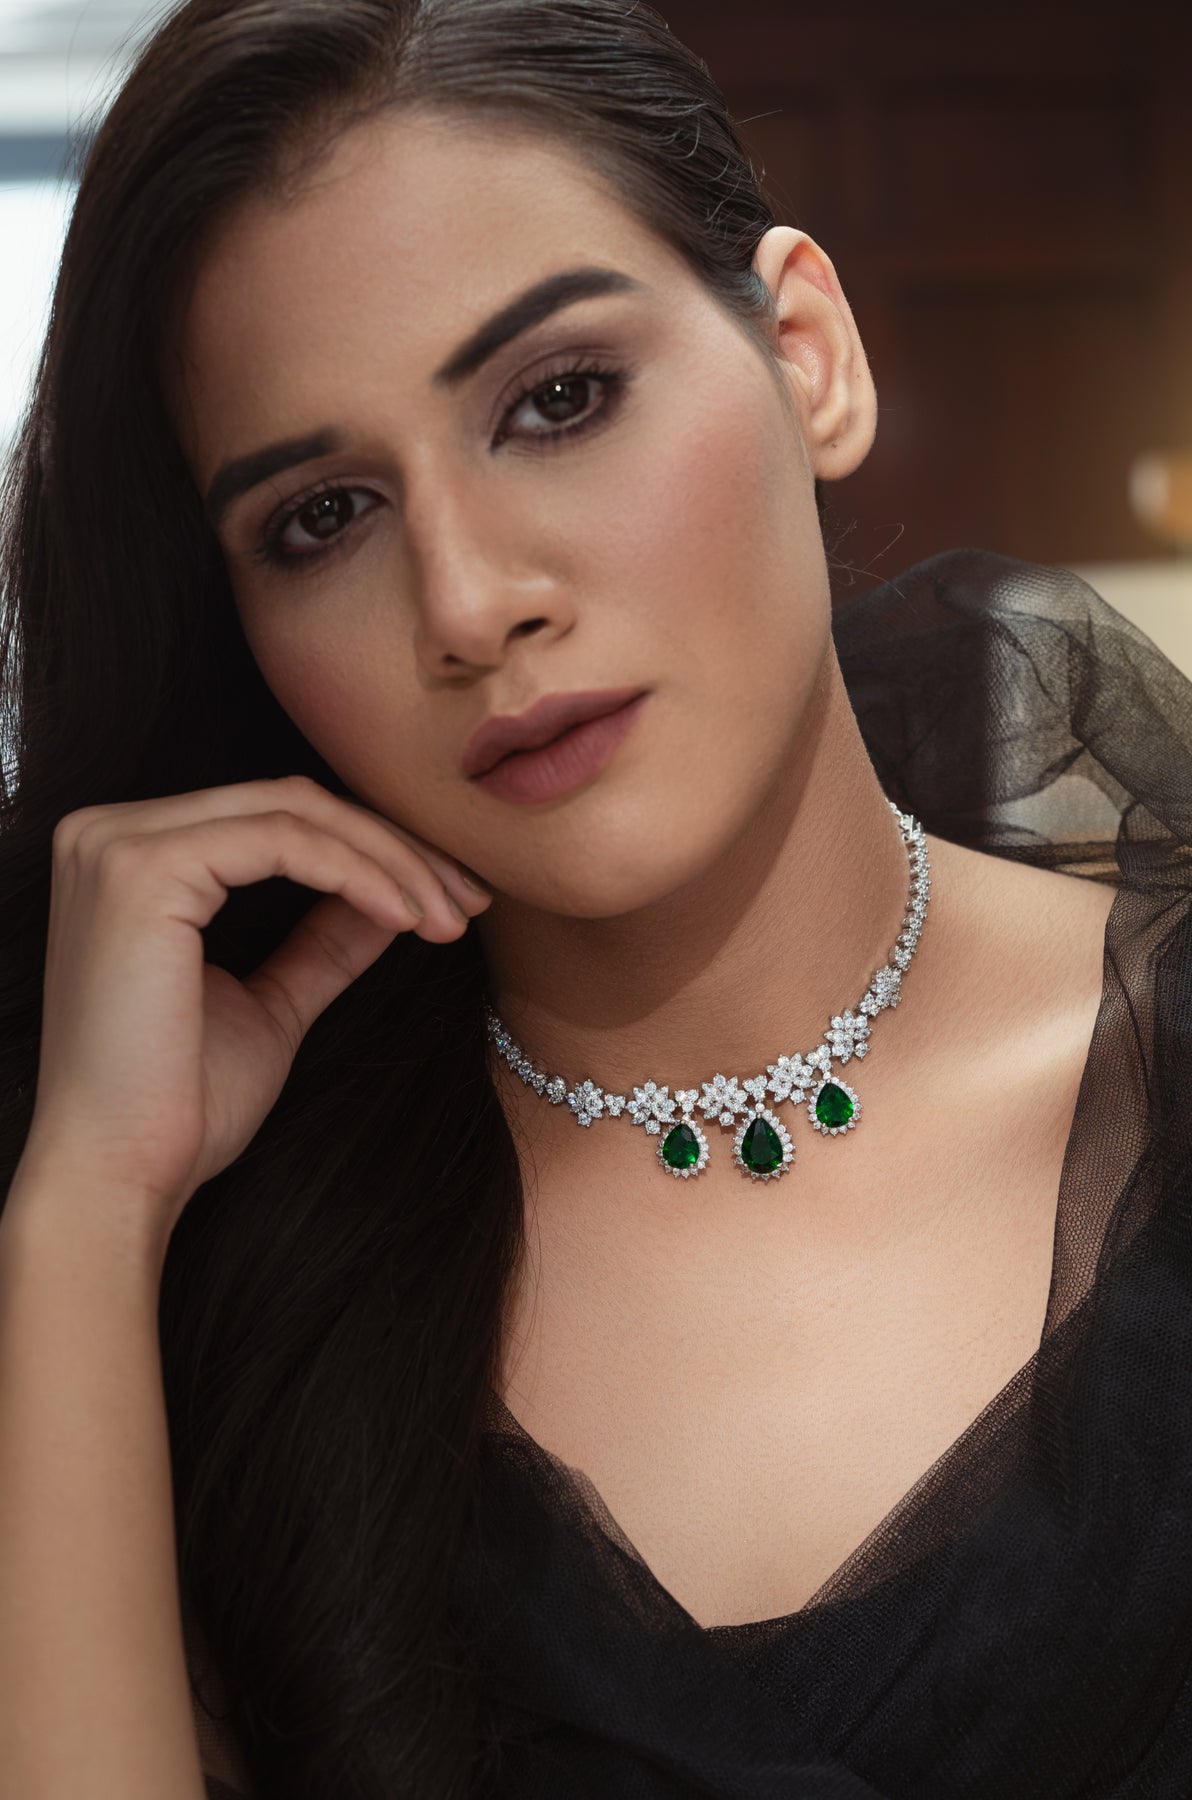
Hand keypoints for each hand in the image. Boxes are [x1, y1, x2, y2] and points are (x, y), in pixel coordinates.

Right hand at [15, 775, 491, 1247]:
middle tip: (468, 900)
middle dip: (395, 847)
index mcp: (129, 857)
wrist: (120, 1174)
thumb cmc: (179, 1105)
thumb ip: (323, 940)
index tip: (451, 899)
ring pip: (294, 812)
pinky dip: (357, 872)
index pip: (274, 818)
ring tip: (446, 919)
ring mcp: (118, 845)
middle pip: (290, 803)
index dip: (373, 848)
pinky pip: (282, 842)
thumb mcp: (271, 1004)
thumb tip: (394, 893)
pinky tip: (404, 916)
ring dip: (389, 861)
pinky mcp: (141, 870)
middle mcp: (108, 833)